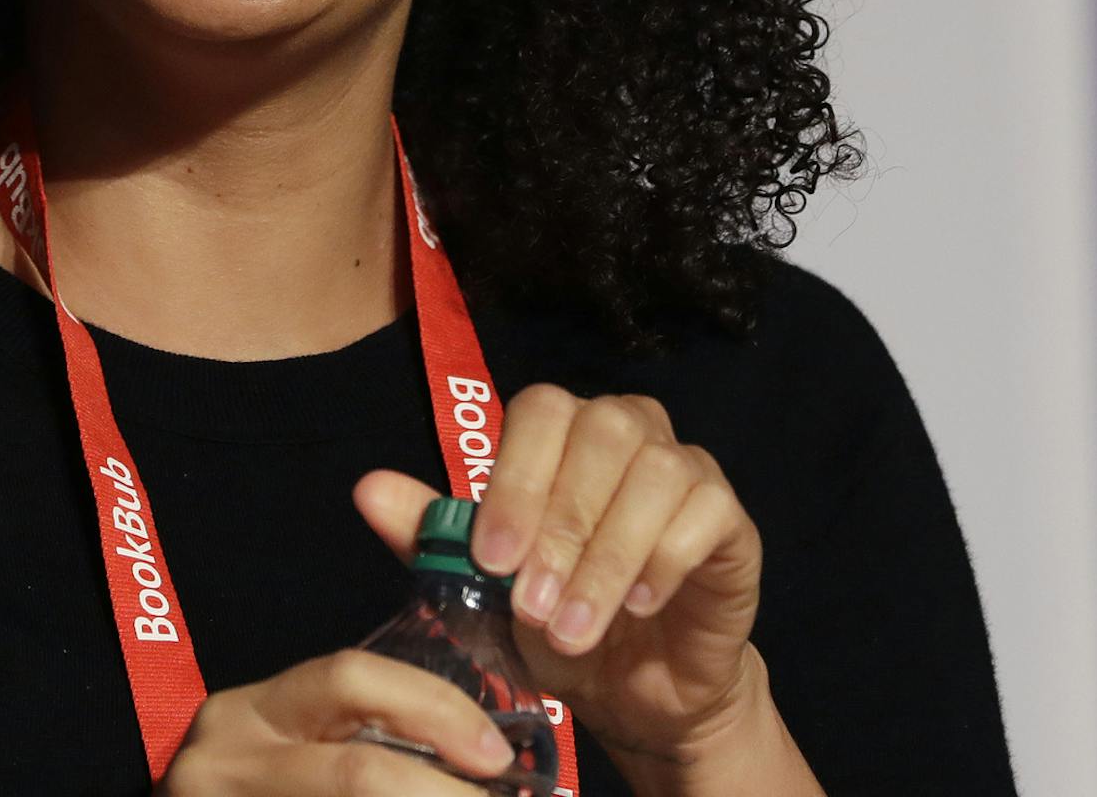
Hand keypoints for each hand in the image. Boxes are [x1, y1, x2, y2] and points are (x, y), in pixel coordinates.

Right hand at [154, 480, 534, 795]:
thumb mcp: (317, 754)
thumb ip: (373, 727)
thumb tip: (486, 732)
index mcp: (257, 709)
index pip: (351, 676)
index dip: (435, 706)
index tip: (499, 750)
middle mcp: (224, 744)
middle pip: (355, 752)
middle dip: (443, 770)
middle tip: (510, 789)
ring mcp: (215, 794)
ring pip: (352, 790)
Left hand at [356, 386, 765, 776]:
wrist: (632, 686)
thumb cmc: (550, 617)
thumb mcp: (480, 584)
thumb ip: (429, 532)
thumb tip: (366, 488)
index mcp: (560, 431)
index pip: (539, 411)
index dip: (515, 480)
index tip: (491, 558)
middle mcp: (625, 428)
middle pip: (598, 433)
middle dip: (558, 525)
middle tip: (531, 604)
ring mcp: (684, 466)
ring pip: (653, 474)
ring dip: (605, 558)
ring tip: (573, 629)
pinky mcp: (730, 516)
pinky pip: (705, 512)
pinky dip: (664, 561)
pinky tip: (639, 607)